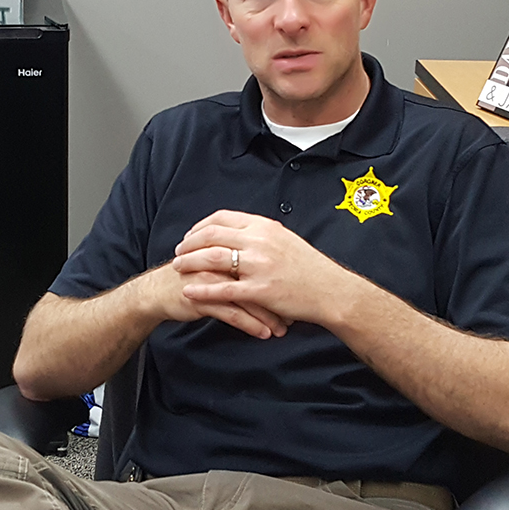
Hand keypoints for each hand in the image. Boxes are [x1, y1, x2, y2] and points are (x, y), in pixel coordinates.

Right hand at [143, 261, 288, 338]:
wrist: (159, 289)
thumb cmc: (193, 275)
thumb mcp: (219, 260)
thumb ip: (241, 258)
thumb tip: (269, 264)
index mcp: (231, 245)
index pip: (264, 260)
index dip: (283, 276)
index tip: (299, 293)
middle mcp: (224, 259)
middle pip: (261, 277)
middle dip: (281, 298)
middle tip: (296, 313)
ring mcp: (215, 278)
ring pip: (250, 298)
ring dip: (269, 315)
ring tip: (283, 328)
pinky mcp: (205, 297)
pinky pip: (234, 313)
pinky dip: (251, 324)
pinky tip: (263, 333)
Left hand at [172, 210, 358, 329]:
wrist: (330, 289)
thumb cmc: (310, 267)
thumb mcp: (286, 239)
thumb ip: (262, 234)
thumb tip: (240, 231)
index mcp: (265, 227)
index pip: (222, 218)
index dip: (200, 226)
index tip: (191, 235)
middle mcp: (260, 242)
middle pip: (212, 235)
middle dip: (189, 244)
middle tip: (178, 252)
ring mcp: (259, 266)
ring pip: (213, 258)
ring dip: (190, 263)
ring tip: (178, 268)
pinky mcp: (260, 290)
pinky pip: (223, 289)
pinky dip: (202, 290)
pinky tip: (189, 292)